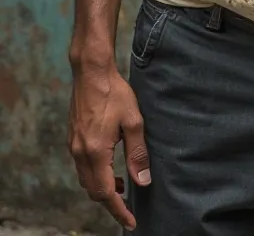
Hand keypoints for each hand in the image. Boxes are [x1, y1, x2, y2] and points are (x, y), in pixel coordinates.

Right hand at [69, 64, 150, 229]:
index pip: (105, 193)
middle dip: (110, 201)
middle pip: (93, 190)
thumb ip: (138, 154)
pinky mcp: (72, 138)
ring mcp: (73, 145)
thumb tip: (143, 182)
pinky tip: (108, 164)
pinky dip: (94, 174)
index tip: (130, 222)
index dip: (118, 210)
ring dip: (102, 187)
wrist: (91, 71)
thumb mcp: (133, 121)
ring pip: (85, 179)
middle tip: (128, 203)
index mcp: (95, 152)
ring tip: (121, 183)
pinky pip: (81, 166)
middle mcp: (80, 153)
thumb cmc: (114, 93)